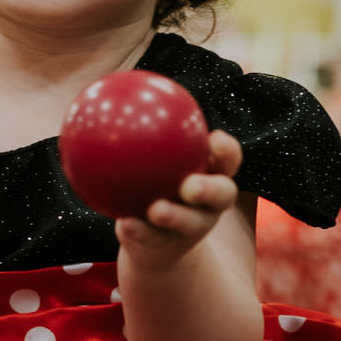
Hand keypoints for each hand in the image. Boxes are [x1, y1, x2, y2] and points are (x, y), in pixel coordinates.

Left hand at [114, 129, 241, 270]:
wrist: (158, 239)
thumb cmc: (157, 182)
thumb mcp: (156, 158)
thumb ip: (144, 132)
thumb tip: (112, 94)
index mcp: (213, 175)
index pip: (228, 159)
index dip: (227, 150)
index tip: (214, 138)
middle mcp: (211, 203)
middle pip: (222, 195)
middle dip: (209, 190)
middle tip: (189, 185)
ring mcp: (194, 228)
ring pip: (191, 223)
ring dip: (175, 216)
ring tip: (156, 209)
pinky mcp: (171, 247)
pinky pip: (155, 239)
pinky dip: (140, 231)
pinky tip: (123, 223)